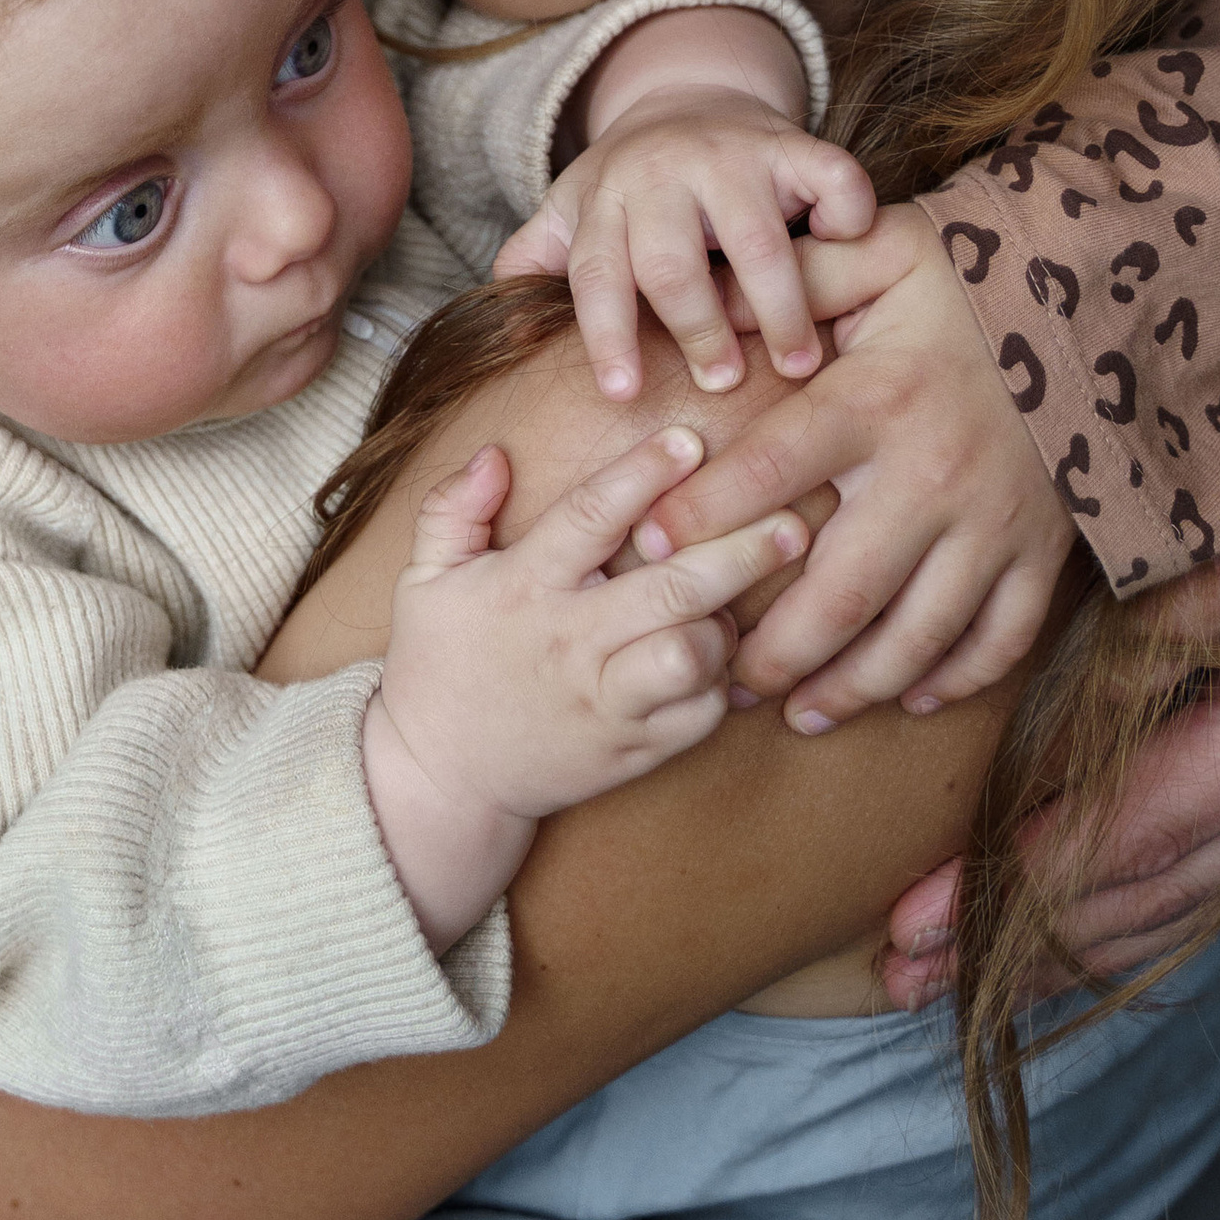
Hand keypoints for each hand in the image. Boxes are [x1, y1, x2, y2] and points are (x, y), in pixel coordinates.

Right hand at [362, 430, 808, 946]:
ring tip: (735, 601)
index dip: (644, 474)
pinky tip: (718, 658)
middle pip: (672, 588)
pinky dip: (720, 684)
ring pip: (694, 655)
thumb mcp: (424, 579)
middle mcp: (570, 641)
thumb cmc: (439, 664)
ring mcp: (605, 701)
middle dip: (741, 551)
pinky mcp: (632, 749)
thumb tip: (496, 454)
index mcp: (523, 587)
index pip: (590, 517)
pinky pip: (700, 714)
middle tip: (795, 522)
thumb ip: (454, 510)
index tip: (690, 441)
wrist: (443, 777)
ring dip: (725, 625)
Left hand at [497, 90, 875, 402]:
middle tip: (723, 385)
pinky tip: (845, 254)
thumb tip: (501, 330)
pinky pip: (829, 176)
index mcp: (603, 199)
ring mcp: (730, 154)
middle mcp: (660, 173)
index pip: (595, 273)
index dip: (606, 334)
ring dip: (777, 306)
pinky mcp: (793, 142)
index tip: (623, 392)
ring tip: (794, 363)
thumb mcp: (574, 213)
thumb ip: (537, 262)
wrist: (688, 95)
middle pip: (671, 263)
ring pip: (754, 238)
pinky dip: (844, 214)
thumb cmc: (632, 185)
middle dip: (697, 330)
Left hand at [631, 204, 1074, 728]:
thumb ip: (793, 280)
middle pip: (842, 590)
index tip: (646, 547)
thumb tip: (709, 300)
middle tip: (721, 681)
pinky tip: (907, 698)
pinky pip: (1001, 636)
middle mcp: (931, 475)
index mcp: (874, 402)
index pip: (772, 469)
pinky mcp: (1042, 550)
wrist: (1090, 306)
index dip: (703, 513)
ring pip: (918, 634)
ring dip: (855, 685)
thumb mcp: (875, 256)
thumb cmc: (962, 281)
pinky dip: (956, 678)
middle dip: (775, 651)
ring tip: (799, 712)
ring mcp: (994, 523)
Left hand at [884, 594, 1219, 1003]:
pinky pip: (1173, 913)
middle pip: (1126, 899)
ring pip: (1150, 923)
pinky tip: (1024, 968)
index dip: (1022, 881)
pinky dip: (1095, 944)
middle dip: (1006, 944)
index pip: (1126, 831)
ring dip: (1040, 962)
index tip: (921, 914)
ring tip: (928, 983)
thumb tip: (1111, 670)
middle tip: (899, 969)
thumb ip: (1181, 619)